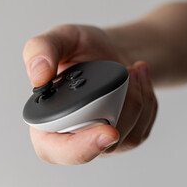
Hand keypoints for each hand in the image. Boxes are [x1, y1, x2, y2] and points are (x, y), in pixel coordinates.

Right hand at [23, 25, 157, 164]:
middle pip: (98, 147)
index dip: (78, 149)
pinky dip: (148, 102)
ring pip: (125, 139)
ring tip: (132, 71)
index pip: (53, 149)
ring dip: (138, 101)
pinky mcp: (122, 137)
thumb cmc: (80, 47)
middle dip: (121, 110)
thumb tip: (38, 76)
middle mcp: (70, 134)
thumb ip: (40, 48)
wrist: (108, 50)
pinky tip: (140, 79)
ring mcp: (97, 138)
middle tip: (128, 74)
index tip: (108, 132)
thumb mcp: (60, 37)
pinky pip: (142, 130)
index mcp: (45, 117)